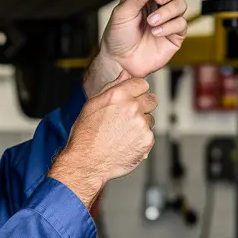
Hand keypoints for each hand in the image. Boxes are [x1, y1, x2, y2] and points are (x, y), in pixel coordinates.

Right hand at [50, 73, 157, 208]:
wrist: (87, 162)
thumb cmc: (86, 136)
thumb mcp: (92, 105)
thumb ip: (112, 87)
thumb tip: (125, 75)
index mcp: (118, 95)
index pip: (142, 84)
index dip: (136, 92)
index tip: (131, 99)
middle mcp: (132, 108)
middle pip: (151, 99)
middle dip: (143, 106)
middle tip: (127, 118)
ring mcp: (142, 125)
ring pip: (150, 119)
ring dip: (141, 124)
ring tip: (122, 134)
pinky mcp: (147, 140)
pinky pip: (149, 135)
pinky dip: (141, 139)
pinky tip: (126, 143)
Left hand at [84, 0, 189, 95]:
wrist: (119, 62)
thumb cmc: (117, 38)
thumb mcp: (121, 13)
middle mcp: (160, 5)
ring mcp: (168, 19)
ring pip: (181, 5)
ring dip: (166, 12)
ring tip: (151, 22)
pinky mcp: (174, 35)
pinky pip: (181, 24)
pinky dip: (168, 26)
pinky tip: (155, 32)